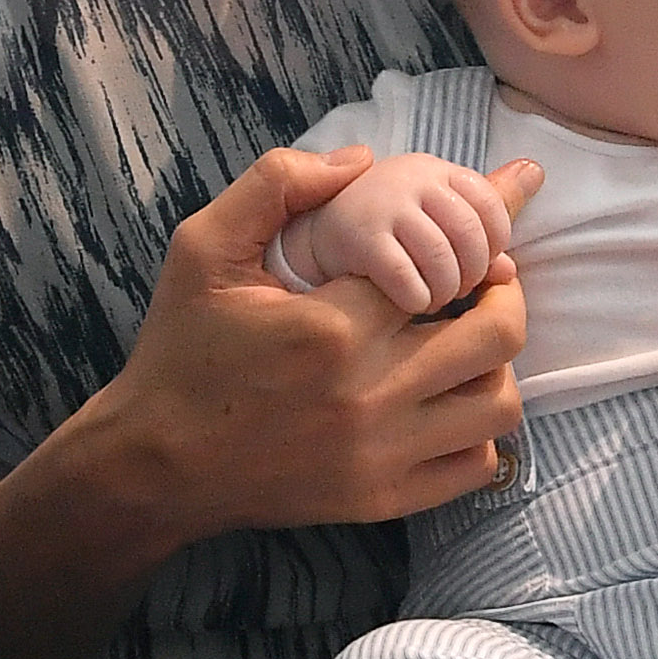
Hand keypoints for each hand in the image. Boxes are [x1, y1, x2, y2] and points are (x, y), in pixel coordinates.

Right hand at [105, 147, 532, 539]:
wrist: (155, 463)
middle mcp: (369, 394)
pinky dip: (479, 430)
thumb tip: (361, 159)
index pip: (448, 263)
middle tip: (482, 281)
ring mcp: (381, 455)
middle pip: (497, 333)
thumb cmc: (182, 351)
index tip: (490, 222)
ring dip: (495, 364)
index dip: (478, 236)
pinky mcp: (382, 499)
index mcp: (333, 326)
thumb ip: (276, 185)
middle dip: (502, 293)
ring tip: (465, 342)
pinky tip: (447, 402)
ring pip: (499, 404)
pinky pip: (476, 465)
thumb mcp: (203, 248)